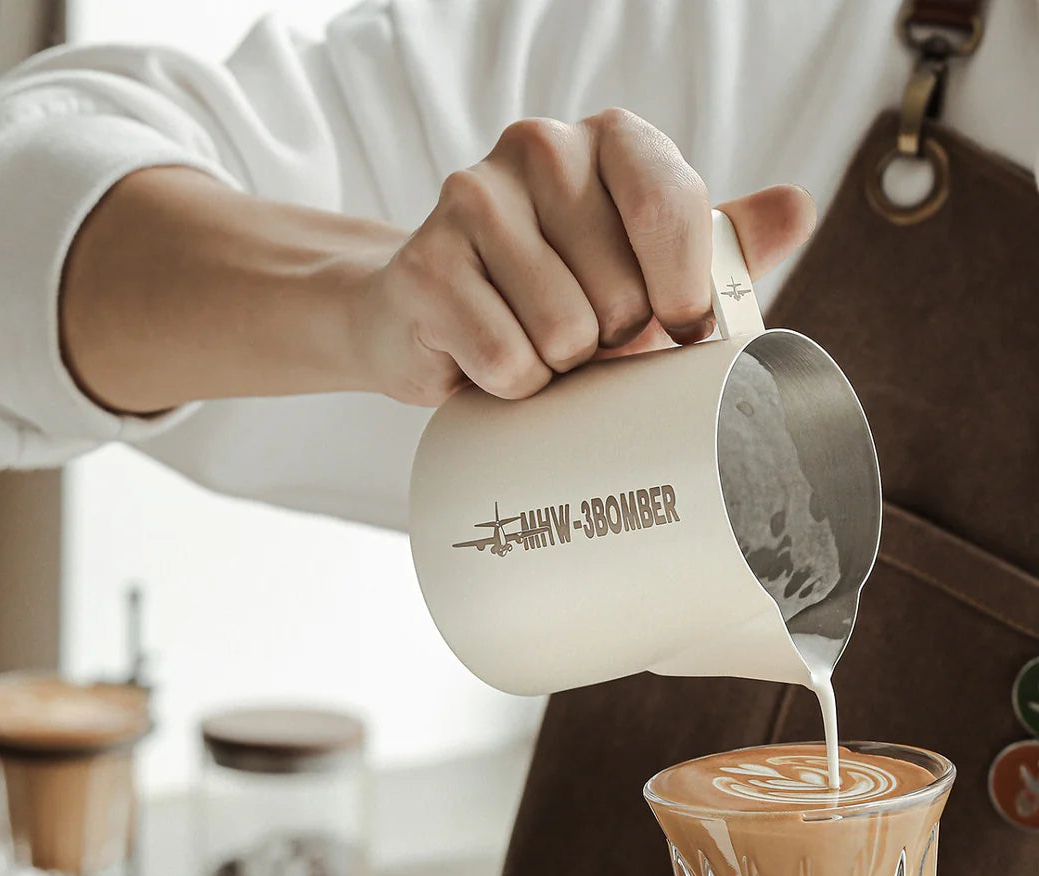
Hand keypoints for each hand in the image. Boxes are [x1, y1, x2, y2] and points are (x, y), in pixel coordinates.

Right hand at [354, 109, 814, 405]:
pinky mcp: (426, 269)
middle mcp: (539, 148)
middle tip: (581, 334)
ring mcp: (472, 201)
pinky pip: (508, 363)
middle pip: (622, 292)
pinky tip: (491, 362)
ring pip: (565, 333)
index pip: (674, 211)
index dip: (684, 294)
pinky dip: (512, 387)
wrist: (428, 312)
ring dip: (560, 369)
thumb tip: (798, 209)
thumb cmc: (551, 291)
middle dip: (611, 341)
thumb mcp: (641, 263)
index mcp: (609, 139)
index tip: (677, 331)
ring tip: (535, 345)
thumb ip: (718, 242)